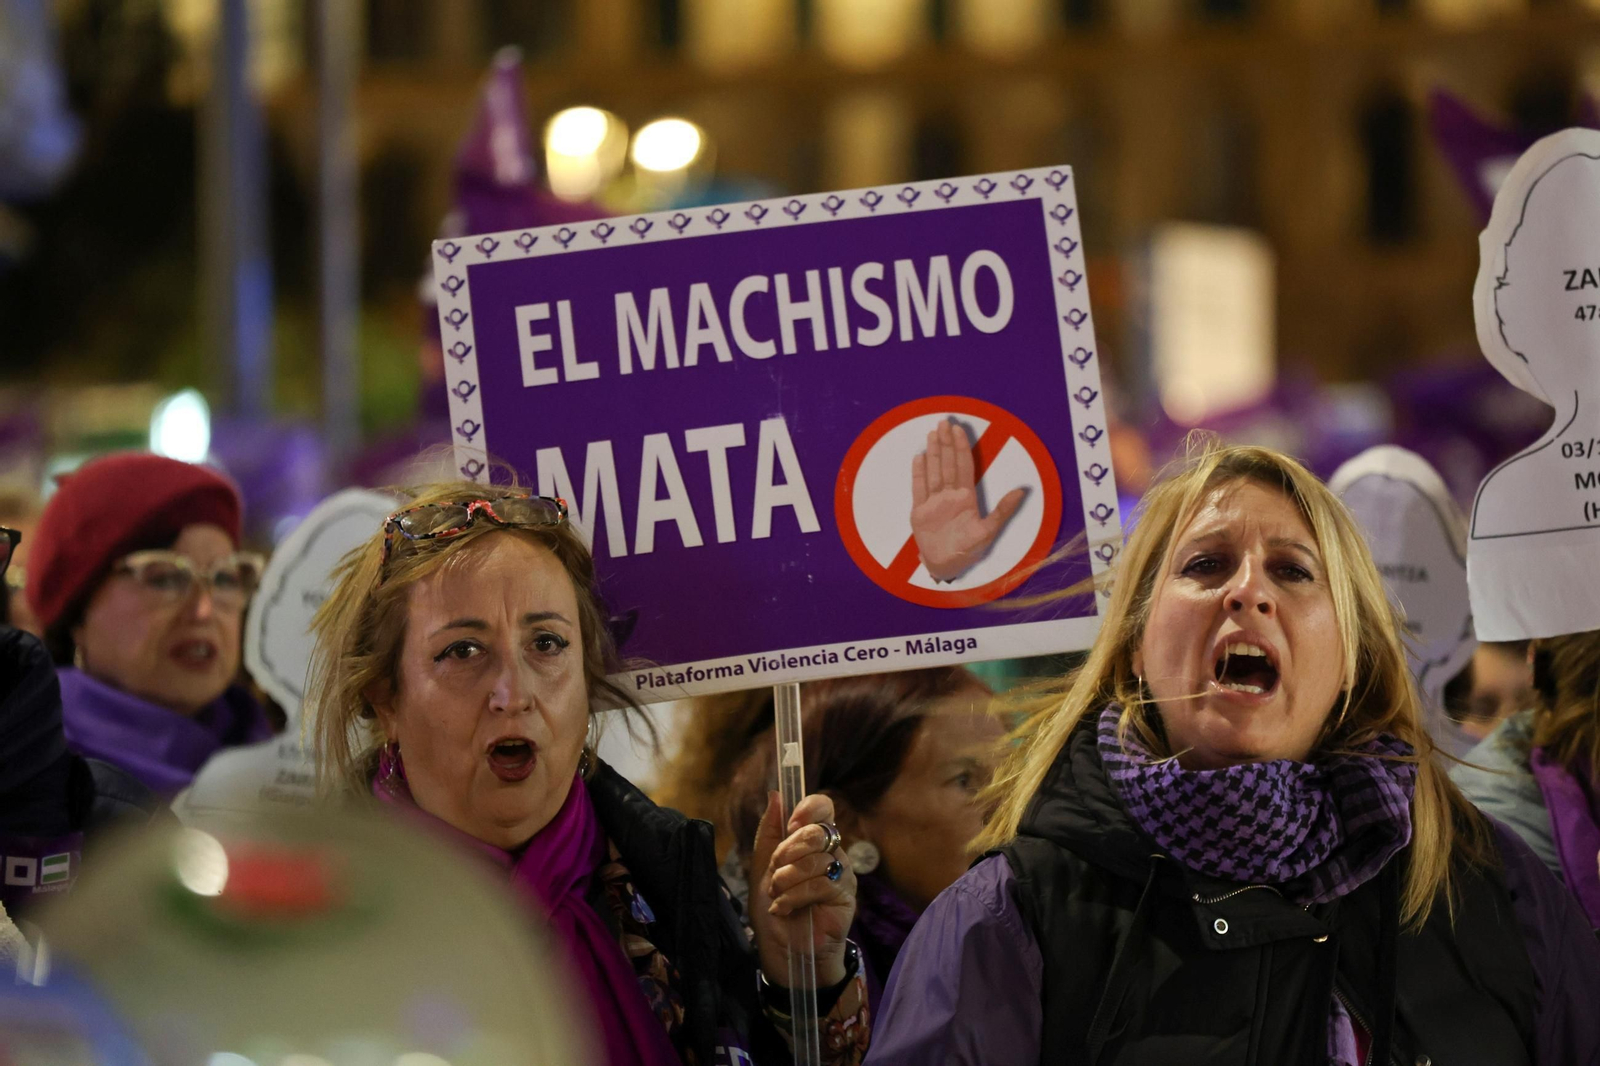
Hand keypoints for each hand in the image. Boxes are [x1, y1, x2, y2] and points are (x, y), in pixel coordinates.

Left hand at [747, 791, 855, 986]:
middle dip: (789, 851)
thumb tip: (776, 794)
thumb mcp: (762, 867)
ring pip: (818, 860)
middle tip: (775, 872)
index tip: (791, 824)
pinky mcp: (847, 898)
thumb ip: (769, 832)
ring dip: (788, 878)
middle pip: (819, 832)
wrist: (783, 951)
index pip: (823, 808)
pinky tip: (784, 909)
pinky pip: (822, 884)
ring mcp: (843, 875)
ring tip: (776, 895)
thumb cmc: (775, 908)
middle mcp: (833, 853)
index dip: (809, 809)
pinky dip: (795, 896)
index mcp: (813, 841)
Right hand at [911, 419, 1025, 580]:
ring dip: (933, 452)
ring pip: (933, 471)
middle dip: (946, 443)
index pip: (964, 466)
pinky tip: (919, 458)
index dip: (961, 447)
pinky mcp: (919, 511)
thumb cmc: (968, 550)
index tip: (959, 430)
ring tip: (932, 434)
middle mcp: (949, 495)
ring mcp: (933, 502)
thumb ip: (1003, 510)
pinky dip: (918, 473)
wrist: (946, 566)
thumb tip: (1022, 491)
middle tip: (944, 422)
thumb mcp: (989, 531)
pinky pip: (918, 488)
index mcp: (966, 497)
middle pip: (947, 464)